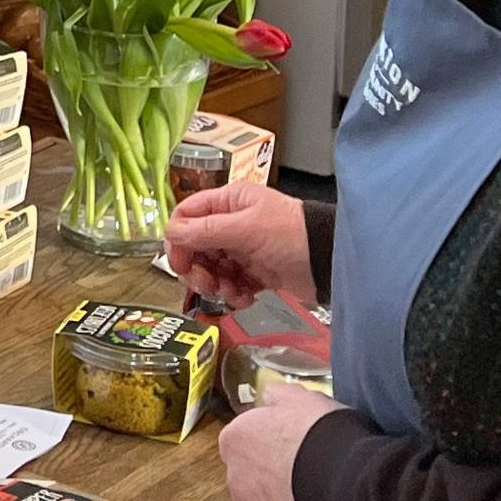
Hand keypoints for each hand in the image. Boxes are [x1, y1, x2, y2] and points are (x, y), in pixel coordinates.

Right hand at [159, 182, 314, 310]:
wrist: (330, 262)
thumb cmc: (291, 235)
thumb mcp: (246, 228)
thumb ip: (205, 230)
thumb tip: (170, 233)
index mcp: (228, 202)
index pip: (186, 216)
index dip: (178, 240)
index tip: (180, 265)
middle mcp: (231, 223)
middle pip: (194, 247)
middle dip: (198, 270)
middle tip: (208, 285)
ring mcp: (242, 249)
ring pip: (210, 270)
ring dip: (216, 286)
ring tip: (233, 293)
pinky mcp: (254, 273)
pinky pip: (229, 284)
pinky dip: (233, 294)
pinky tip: (246, 298)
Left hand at [217, 393, 345, 500]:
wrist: (346, 482)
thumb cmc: (320, 432)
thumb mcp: (301, 398)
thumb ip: (280, 397)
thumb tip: (271, 398)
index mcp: (235, 441)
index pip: (244, 438)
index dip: (270, 437)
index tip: (294, 437)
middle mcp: (237, 481)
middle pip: (252, 475)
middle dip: (275, 472)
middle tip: (309, 465)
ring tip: (322, 492)